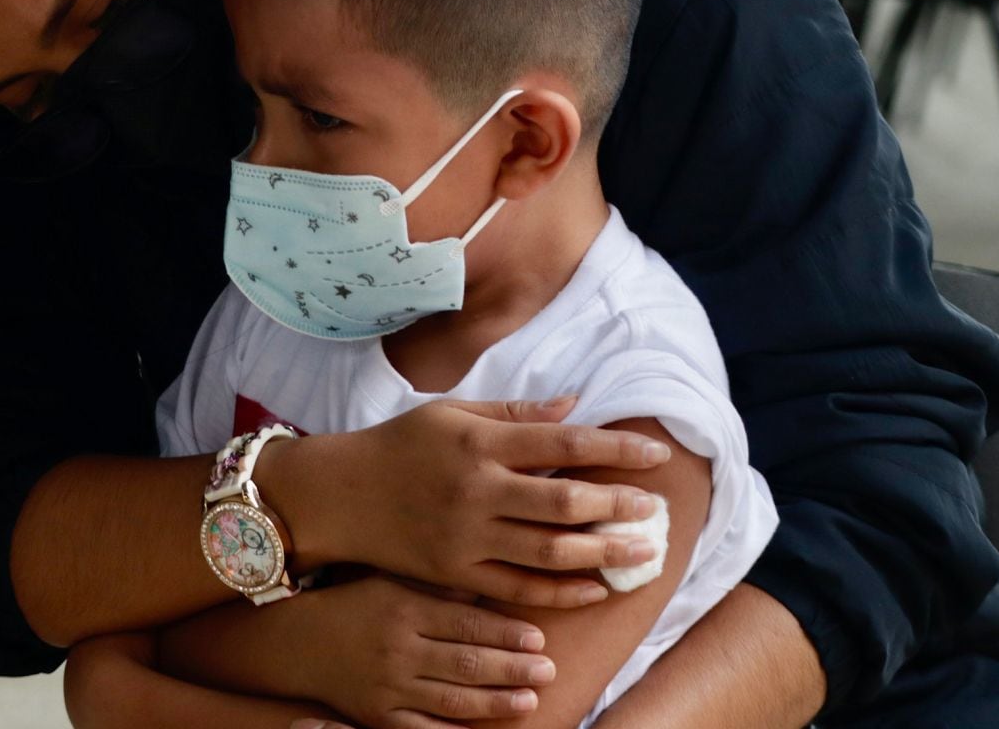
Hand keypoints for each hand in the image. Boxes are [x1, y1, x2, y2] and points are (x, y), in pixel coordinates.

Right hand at [263, 397, 667, 607]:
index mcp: (480, 444)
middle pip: (563, 502)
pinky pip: (518, 589)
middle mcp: (477, 491)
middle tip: (657, 510)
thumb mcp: (453, 412)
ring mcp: (466, 538)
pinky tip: (594, 589)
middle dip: (618, 506)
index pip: (564, 445)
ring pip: (548, 552)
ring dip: (602, 553)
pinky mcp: (455, 575)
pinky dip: (560, 592)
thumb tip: (575, 405)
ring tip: (641, 552)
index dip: (616, 451)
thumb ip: (516, 413)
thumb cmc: (400, 445)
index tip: (656, 456)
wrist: (340, 496)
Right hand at [286, 576, 556, 728]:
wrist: (298, 641)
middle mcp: (397, 649)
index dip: (507, 633)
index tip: (539, 638)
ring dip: (496, 701)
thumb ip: (441, 587)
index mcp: (405, 609)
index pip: (467, 624)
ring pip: (453, 699)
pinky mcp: (377, 716)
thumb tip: (495, 582)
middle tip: (548, 670)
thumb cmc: (355, 603)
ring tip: (529, 699)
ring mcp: (388, 687)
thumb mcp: (394, 582)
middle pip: (467, 663)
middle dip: (513, 668)